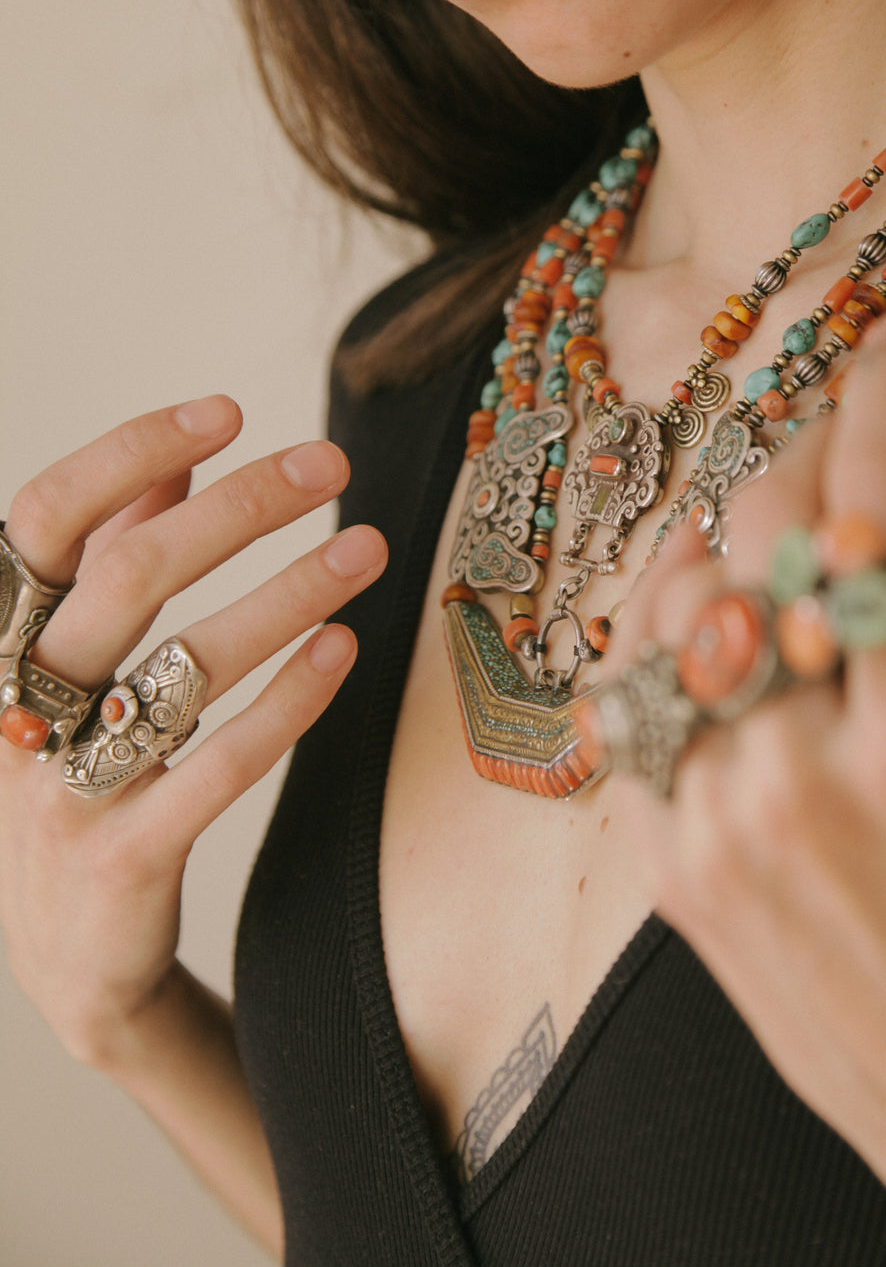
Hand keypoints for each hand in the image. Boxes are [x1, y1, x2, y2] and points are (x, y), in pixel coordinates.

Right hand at [0, 395, 385, 1068]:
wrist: (67, 955)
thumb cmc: (78, 779)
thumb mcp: (73, 670)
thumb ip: (111, 565)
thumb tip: (175, 468)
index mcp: (4, 640)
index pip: (49, 516)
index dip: (131, 453)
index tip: (227, 410)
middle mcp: (22, 703)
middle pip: (128, 576)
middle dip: (238, 509)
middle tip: (330, 467)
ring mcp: (65, 785)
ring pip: (183, 666)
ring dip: (286, 594)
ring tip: (368, 548)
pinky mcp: (125, 856)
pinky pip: (217, 765)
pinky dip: (286, 701)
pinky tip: (344, 648)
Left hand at [607, 323, 885, 1266]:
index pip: (880, 509)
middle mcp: (799, 777)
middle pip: (769, 535)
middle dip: (812, 447)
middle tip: (841, 417)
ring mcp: (717, 827)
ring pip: (680, 602)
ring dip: (728, 527)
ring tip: (770, 500)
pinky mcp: (671, 874)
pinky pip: (631, 704)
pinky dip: (658, 630)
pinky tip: (695, 593)